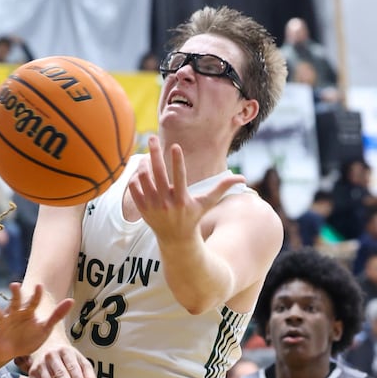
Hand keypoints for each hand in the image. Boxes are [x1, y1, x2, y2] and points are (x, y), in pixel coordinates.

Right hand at [0, 283, 72, 373]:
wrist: (11, 351)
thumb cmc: (29, 337)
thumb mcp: (45, 328)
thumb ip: (56, 315)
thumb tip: (71, 300)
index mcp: (27, 312)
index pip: (33, 302)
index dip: (36, 295)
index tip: (39, 286)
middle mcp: (13, 314)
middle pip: (14, 303)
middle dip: (15, 295)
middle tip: (16, 284)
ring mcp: (1, 322)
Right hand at [26, 339, 105, 377]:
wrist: (46, 343)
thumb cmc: (67, 356)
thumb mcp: (79, 361)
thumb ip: (90, 376)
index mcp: (66, 352)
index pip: (73, 365)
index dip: (77, 377)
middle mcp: (52, 357)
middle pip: (60, 373)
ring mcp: (41, 365)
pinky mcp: (32, 373)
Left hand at [128, 136, 243, 245]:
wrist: (175, 239)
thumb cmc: (194, 217)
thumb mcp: (208, 203)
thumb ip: (222, 188)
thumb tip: (242, 178)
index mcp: (182, 199)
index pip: (179, 177)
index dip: (177, 161)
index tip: (174, 145)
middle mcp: (166, 203)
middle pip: (157, 173)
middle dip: (154, 153)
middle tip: (152, 137)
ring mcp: (152, 206)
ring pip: (143, 178)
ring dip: (144, 163)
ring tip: (147, 155)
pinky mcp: (142, 209)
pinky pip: (134, 188)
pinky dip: (135, 177)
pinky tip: (140, 170)